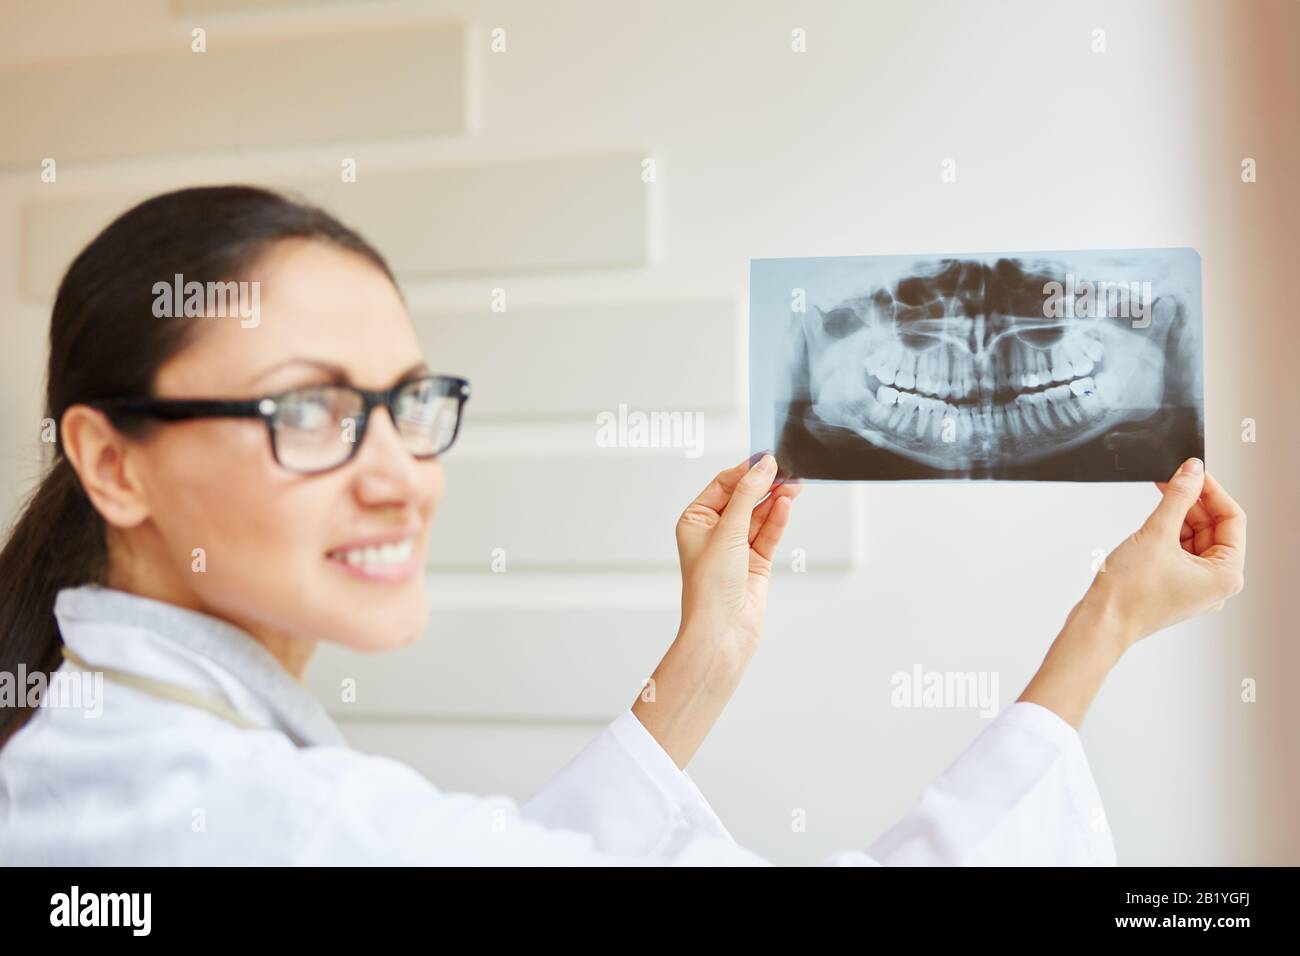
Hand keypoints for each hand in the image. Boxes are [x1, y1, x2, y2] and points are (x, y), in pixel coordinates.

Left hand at [631, 454, 799, 766]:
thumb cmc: (710, 588)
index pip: (723, 485)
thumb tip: (763, 466)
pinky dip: (779, 519)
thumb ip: (748, 495)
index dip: (745, 470)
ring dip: (776, 500)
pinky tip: (788, 503)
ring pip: (760, 515)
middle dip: (765, 484)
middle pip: (744, 498)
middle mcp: (714, 533)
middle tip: (787, 468)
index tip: (767, 457)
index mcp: (694, 521)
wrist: (723, 632)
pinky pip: (769, 533)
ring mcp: (736, 549)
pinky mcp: (756, 563)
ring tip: (795, 483)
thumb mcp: (728, 531)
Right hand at [1020, 457, 1246, 729]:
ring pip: (1196, 539)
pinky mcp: (1174, 587)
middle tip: (1172, 479)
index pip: (1232, 519)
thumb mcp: (1156, 534)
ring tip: (1160, 496)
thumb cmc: (1128, 594)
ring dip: (1180, 516)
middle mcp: (1216, 584)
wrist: (1100, 624)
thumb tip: (1192, 471)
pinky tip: (1154, 520)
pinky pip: (1180, 552)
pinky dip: (1169, 534)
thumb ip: (1178, 497)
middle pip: (1215, 529)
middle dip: (1194, 502)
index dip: (1212, 490)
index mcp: (1226, 575)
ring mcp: (1195, 587)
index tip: (1193, 471)